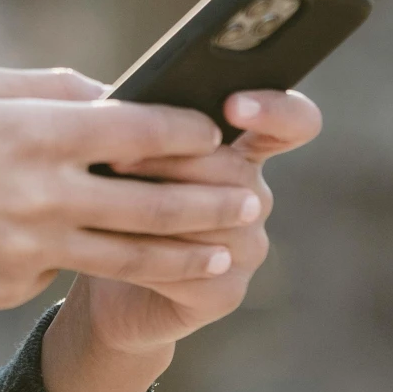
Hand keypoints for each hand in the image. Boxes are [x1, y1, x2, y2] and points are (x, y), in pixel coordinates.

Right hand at [0, 65, 252, 340]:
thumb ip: (43, 86)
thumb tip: (107, 91)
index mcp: (29, 131)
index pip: (136, 130)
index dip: (185, 131)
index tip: (210, 131)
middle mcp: (38, 193)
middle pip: (152, 203)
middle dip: (210, 202)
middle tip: (249, 201)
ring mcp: (26, 249)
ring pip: (127, 256)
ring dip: (185, 256)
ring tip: (221, 255)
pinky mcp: (10, 288)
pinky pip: (60, 272)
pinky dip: (80, 260)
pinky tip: (97, 255)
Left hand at [61, 87, 322, 352]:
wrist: (101, 272)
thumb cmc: (109, 194)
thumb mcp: (120, 147)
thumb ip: (133, 119)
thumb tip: (115, 100)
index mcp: (238, 149)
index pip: (291, 122)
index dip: (275, 109)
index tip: (234, 105)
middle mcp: (254, 197)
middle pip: (234, 169)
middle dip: (170, 160)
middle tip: (112, 157)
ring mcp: (247, 248)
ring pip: (213, 220)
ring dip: (152, 208)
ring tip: (101, 198)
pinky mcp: (225, 292)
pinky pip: (194, 270)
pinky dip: (145, 255)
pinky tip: (107, 248)